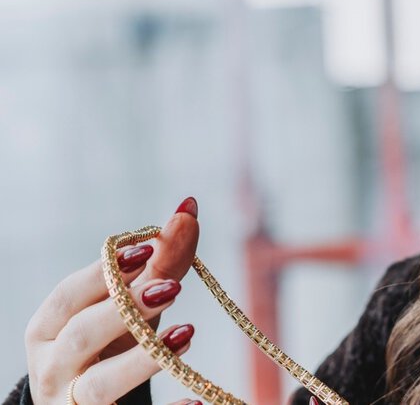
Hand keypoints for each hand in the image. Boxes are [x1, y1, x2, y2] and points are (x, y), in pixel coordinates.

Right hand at [24, 197, 200, 404]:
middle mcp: (53, 365)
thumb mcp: (127, 307)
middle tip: (172, 288)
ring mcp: (72, 403)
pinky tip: (198, 400)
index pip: (69, 295)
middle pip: (81, 336)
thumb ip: (160, 261)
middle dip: (124, 310)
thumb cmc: (106, 345)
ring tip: (187, 334)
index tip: (146, 249)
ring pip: (100, 384)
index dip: (104, 272)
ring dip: (144, 359)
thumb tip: (189, 206)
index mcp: (50, 327)